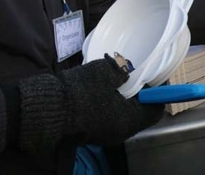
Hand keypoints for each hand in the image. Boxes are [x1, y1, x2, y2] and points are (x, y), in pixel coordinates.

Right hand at [18, 55, 163, 153]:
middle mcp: (120, 132)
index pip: (156, 110)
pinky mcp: (91, 132)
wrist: (45, 108)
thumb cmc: (80, 90)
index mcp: (129, 120)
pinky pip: (109, 117)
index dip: (158, 92)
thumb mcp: (106, 72)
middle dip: (141, 94)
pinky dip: (111, 103)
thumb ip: (123, 71)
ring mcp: (105, 134)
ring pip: (124, 115)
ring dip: (125, 98)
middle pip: (140, 113)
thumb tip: (129, 71)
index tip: (156, 77)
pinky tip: (103, 89)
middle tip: (137, 76)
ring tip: (119, 79)